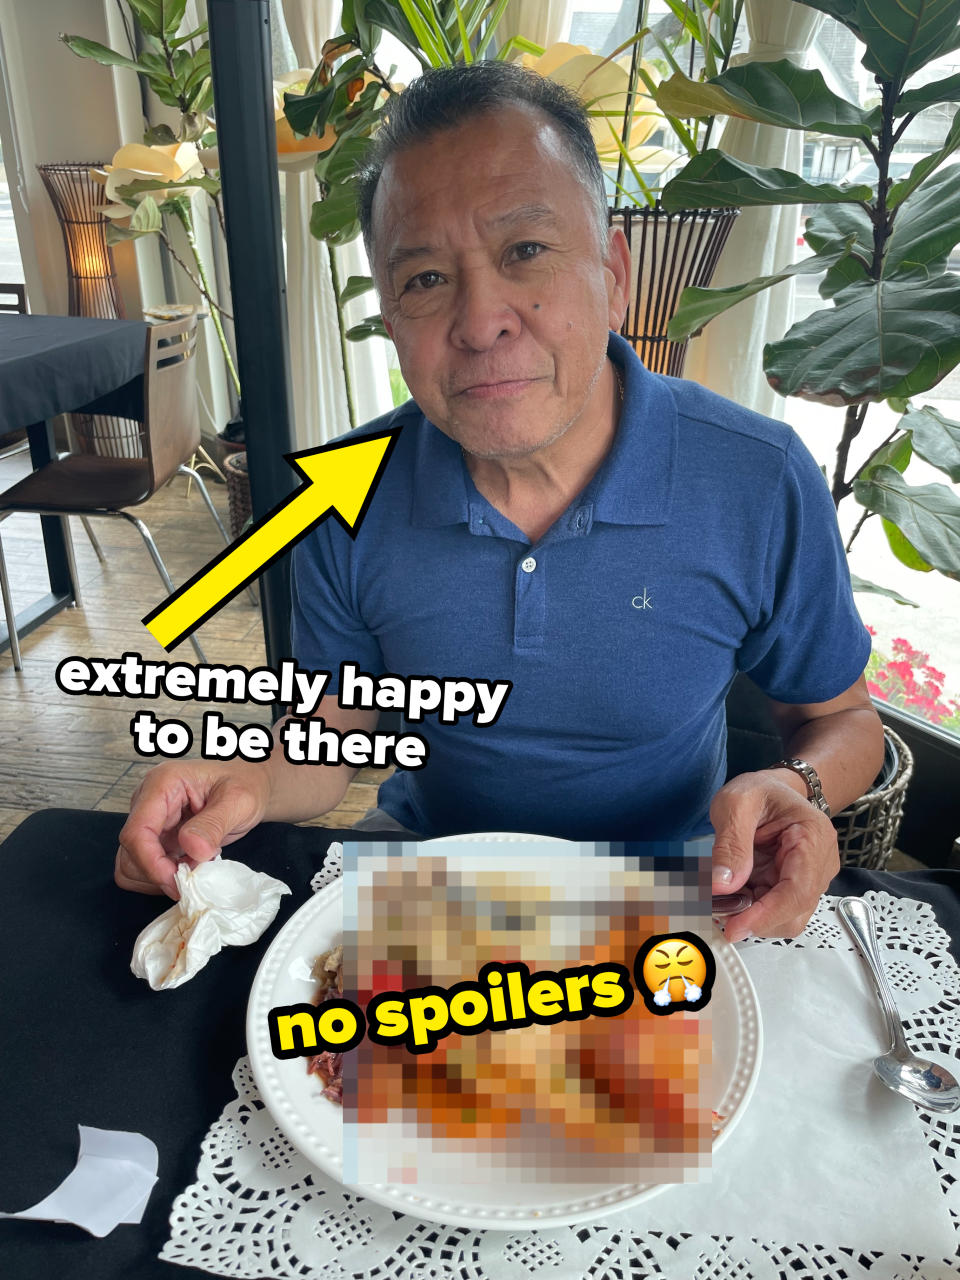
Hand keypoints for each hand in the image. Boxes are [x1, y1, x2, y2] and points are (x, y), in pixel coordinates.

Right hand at [115, 760, 269, 898]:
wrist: (250, 784)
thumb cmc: (246, 785)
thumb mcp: (239, 801)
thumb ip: (214, 824)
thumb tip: (192, 849)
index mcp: (162, 784)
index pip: (137, 831)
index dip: (151, 863)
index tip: (177, 882)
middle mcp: (148, 801)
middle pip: (130, 851)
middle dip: (157, 873)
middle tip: (192, 879)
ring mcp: (150, 820)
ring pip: (130, 863)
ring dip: (158, 877)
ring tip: (194, 870)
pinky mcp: (156, 837)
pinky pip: (144, 867)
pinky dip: (162, 877)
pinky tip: (189, 867)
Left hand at [709, 770, 838, 942]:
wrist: (770, 789)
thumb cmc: (759, 791)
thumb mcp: (736, 804)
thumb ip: (731, 844)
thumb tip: (723, 885)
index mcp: (813, 837)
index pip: (798, 890)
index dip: (767, 915)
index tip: (736, 927)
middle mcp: (819, 863)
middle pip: (794, 912)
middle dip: (756, 919)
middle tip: (718, 910)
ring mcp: (809, 878)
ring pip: (784, 917)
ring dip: (751, 915)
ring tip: (723, 896)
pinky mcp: (793, 887)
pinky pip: (773, 909)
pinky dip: (750, 908)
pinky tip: (732, 893)